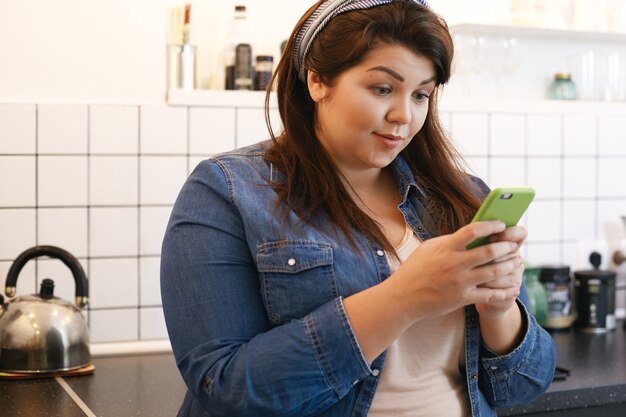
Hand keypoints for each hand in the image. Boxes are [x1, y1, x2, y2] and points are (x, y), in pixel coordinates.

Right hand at [391, 220, 523, 320]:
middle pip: (489, 252)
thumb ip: (450, 241)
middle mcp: (455, 264)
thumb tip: (472, 234)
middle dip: (506, 246)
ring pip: (494, 272)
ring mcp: (460, 282)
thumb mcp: (428, 248)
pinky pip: (490, 295)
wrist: (403, 298)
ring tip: (517, 260)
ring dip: (509, 265)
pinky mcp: (463, 298)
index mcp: (446, 248)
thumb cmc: (415, 269)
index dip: (490, 225)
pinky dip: (505, 291)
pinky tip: (514, 287)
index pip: (473, 231)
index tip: (500, 224)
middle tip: (514, 244)